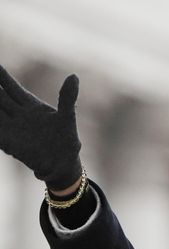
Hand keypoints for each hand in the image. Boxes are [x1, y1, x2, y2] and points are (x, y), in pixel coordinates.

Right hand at [0, 64, 81, 190]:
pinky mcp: (7, 142)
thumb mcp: (67, 117)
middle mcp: (17, 114)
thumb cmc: (67, 140)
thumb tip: (74, 76)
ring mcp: (10, 127)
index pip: (10, 86)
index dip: (1, 75)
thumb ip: (67, 98)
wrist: (62, 165)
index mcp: (30, 105)